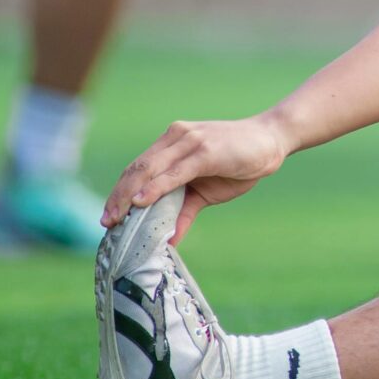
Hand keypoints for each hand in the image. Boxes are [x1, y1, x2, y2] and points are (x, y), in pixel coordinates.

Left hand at [101, 116, 290, 242]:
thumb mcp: (207, 192)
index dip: (119, 192)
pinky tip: (141, 202)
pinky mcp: (204, 151)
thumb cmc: (240, 162)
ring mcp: (189, 142)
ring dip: (129, 196)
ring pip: (149, 169)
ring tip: (118, 217)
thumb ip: (184, 210)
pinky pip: (173, 172)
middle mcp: (176, 137)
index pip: (137, 168)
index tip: (108, 217)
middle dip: (118, 197)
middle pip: (136, 169)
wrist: (271, 140)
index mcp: (172, 143)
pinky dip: (155, 188)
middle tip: (106, 223)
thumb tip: (169, 240)